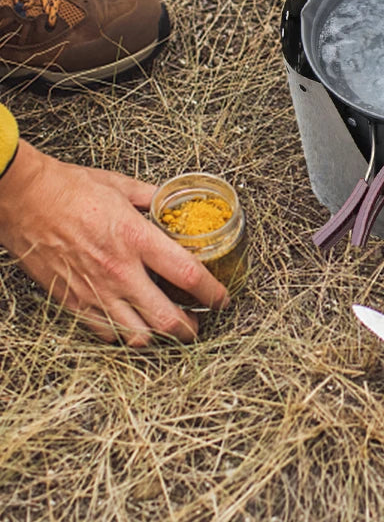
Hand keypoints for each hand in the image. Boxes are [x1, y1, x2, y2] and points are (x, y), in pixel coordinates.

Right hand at [0, 140, 227, 345]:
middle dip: (188, 329)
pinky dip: (122, 335)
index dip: (211, 292)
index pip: (188, 274)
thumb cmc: (70, 189)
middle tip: (197, 327)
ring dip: (157, 336)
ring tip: (166, 331)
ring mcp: (94, 290)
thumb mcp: (121, 185)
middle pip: (165, 317)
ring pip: (136, 334)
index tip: (222, 299)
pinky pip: (104, 332)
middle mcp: (120, 271)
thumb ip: (151, 196)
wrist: (24, 199)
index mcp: (137, 239)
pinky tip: (130, 325)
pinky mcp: (72, 301)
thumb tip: (169, 199)